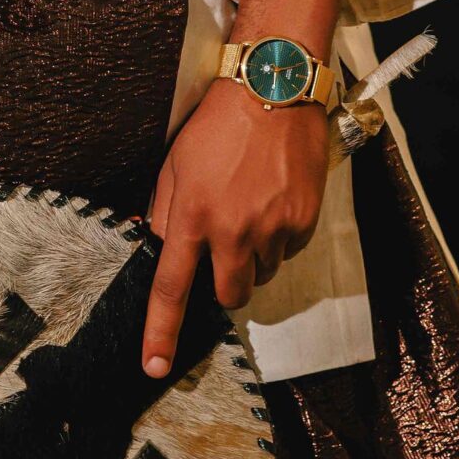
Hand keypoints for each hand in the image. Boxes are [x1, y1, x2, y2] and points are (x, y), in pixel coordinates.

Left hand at [142, 79, 328, 376]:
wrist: (273, 92)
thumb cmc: (216, 125)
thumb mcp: (174, 164)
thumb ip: (165, 212)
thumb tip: (160, 248)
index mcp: (192, 217)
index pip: (171, 288)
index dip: (161, 332)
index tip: (155, 367)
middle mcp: (233, 232)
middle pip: (227, 294)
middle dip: (221, 283)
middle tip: (221, 245)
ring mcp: (273, 230)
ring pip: (259, 273)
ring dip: (250, 256)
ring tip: (248, 207)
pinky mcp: (303, 222)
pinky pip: (286, 251)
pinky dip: (277, 238)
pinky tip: (272, 200)